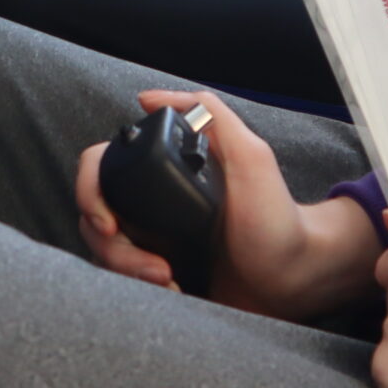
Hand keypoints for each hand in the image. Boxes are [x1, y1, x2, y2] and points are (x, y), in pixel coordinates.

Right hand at [77, 91, 378, 320]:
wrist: (295, 282)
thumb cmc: (279, 221)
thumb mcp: (252, 157)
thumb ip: (211, 115)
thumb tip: (148, 97)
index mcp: (165, 168)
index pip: (100, 168)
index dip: (92, 194)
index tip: (109, 222)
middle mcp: (152, 200)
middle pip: (94, 216)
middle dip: (113, 246)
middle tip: (153, 265)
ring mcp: (152, 239)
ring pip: (104, 252)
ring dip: (126, 269)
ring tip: (166, 278)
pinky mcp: (159, 273)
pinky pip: (123, 281)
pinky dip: (136, 287)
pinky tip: (171, 289)